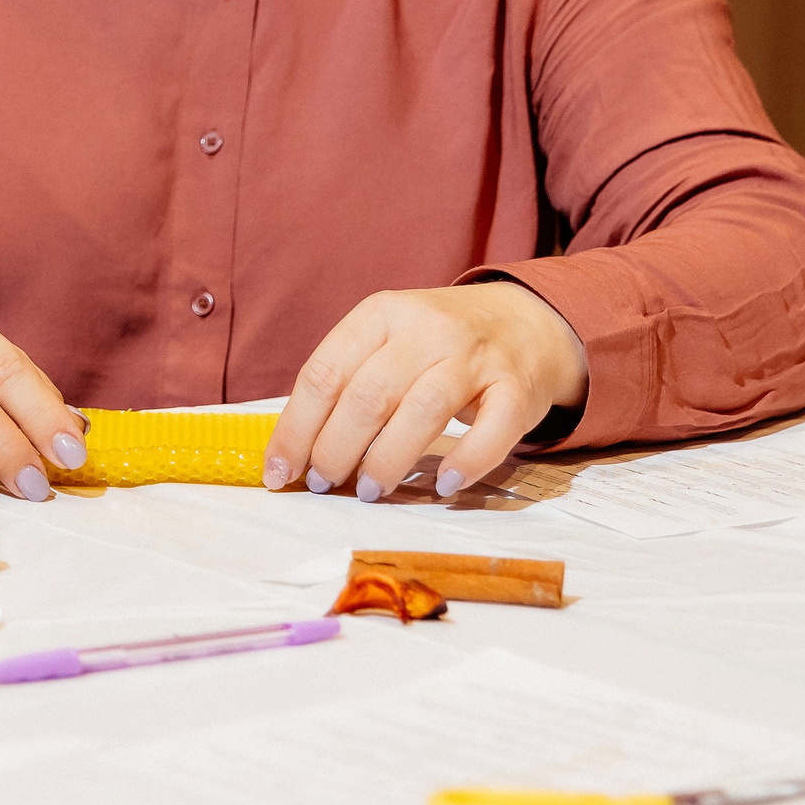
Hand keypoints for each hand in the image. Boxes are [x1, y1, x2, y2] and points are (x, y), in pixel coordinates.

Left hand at [262, 282, 588, 501]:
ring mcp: (475, 357)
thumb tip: (295, 449)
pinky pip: (493, 430)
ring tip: (369, 491)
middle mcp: (426, 328)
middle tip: (322, 484)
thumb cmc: (438, 342)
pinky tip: (445, 485)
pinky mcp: (517, 387)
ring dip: (388, 459)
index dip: (296, 428)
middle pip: (368, 395)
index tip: (279, 471)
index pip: (325, 373)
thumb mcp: (388, 338)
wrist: (525, 320)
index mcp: (381, 313)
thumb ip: (348, 380)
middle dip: (335, 449)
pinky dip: (467, 461)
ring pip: (422, 410)